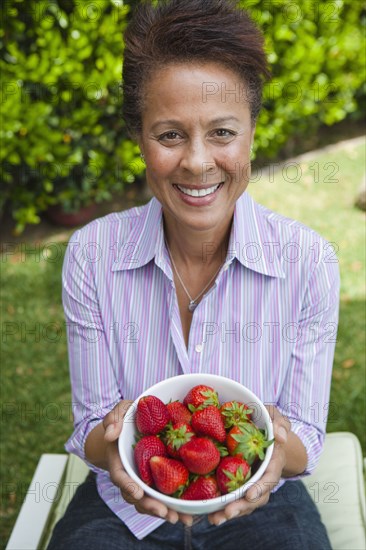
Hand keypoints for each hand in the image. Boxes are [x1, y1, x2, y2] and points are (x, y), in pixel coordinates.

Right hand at [103, 400, 193, 525]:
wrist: (137, 424)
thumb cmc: (128, 417)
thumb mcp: (120, 411)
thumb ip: (114, 419)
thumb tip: (111, 434)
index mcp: (119, 460)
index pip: (120, 476)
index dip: (128, 485)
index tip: (137, 492)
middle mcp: (131, 475)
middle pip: (137, 495)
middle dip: (149, 506)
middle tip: (164, 512)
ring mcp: (144, 480)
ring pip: (150, 501)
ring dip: (164, 512)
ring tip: (179, 519)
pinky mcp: (159, 480)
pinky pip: (164, 496)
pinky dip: (174, 507)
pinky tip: (188, 515)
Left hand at [207, 405, 289, 525]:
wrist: (263, 432)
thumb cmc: (268, 423)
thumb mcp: (275, 417)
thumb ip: (280, 423)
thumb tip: (280, 436)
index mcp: (273, 461)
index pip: (269, 477)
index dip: (260, 487)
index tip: (249, 494)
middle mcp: (264, 476)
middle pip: (257, 496)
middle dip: (243, 506)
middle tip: (227, 512)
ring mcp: (253, 482)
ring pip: (245, 502)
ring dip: (231, 512)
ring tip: (215, 519)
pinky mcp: (240, 484)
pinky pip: (234, 498)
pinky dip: (223, 507)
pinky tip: (210, 514)